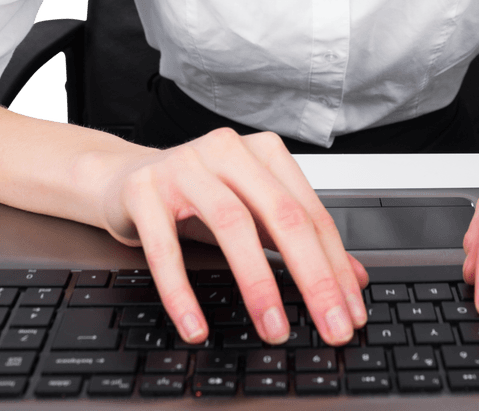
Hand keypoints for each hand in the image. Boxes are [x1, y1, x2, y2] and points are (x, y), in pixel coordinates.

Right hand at [94, 129, 368, 345]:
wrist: (124, 178)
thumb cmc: (198, 197)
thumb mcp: (253, 213)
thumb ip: (302, 240)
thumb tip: (354, 280)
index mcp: (264, 152)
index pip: (311, 213)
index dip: (335, 265)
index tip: (350, 310)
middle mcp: (229, 150)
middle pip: (282, 214)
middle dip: (312, 276)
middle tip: (330, 324)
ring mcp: (185, 166)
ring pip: (232, 224)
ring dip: (257, 283)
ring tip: (274, 329)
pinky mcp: (145, 189)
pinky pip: (165, 247)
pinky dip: (182, 292)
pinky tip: (196, 326)